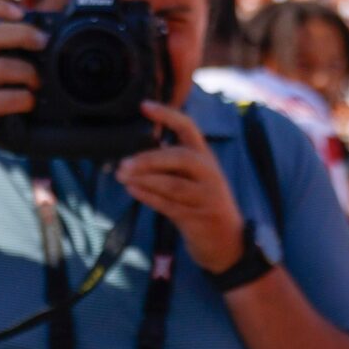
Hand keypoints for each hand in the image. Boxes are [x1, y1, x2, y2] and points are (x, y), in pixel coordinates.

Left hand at [117, 101, 248, 272]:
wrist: (227, 243)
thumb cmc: (203, 205)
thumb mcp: (194, 178)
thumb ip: (173, 164)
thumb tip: (135, 153)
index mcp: (205, 157)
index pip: (188, 128)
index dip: (167, 115)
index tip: (144, 106)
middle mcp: (208, 173)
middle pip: (180, 158)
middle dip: (149, 159)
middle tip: (123, 163)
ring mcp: (206, 196)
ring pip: (173, 184)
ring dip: (144, 179)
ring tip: (121, 175)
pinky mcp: (198, 218)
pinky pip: (170, 205)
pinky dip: (149, 197)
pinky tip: (133, 190)